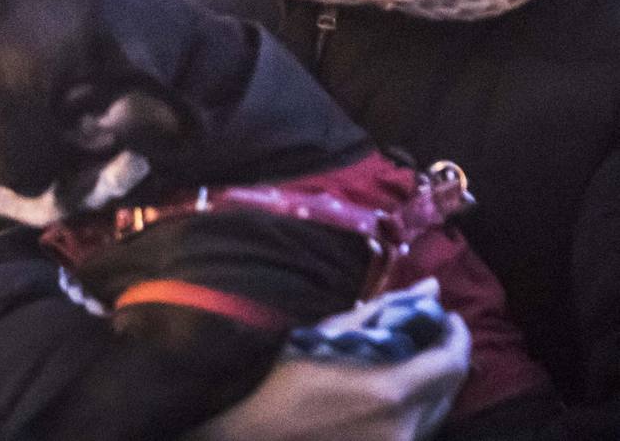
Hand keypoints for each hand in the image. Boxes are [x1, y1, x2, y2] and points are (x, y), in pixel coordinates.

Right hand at [188, 297, 470, 440]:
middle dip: (446, 356)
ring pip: (438, 412)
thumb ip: (383, 312)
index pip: (452, 362)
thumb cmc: (282, 384)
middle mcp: (405, 427)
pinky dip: (417, 407)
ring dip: (433, 384)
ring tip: (412, 360)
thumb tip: (430, 289)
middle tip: (430, 334)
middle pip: (452, 389)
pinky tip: (394, 393)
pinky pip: (420, 430)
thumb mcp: (326, 337)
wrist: (256, 438)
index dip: (457, 335)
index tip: (447, 317)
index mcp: (391, 391)